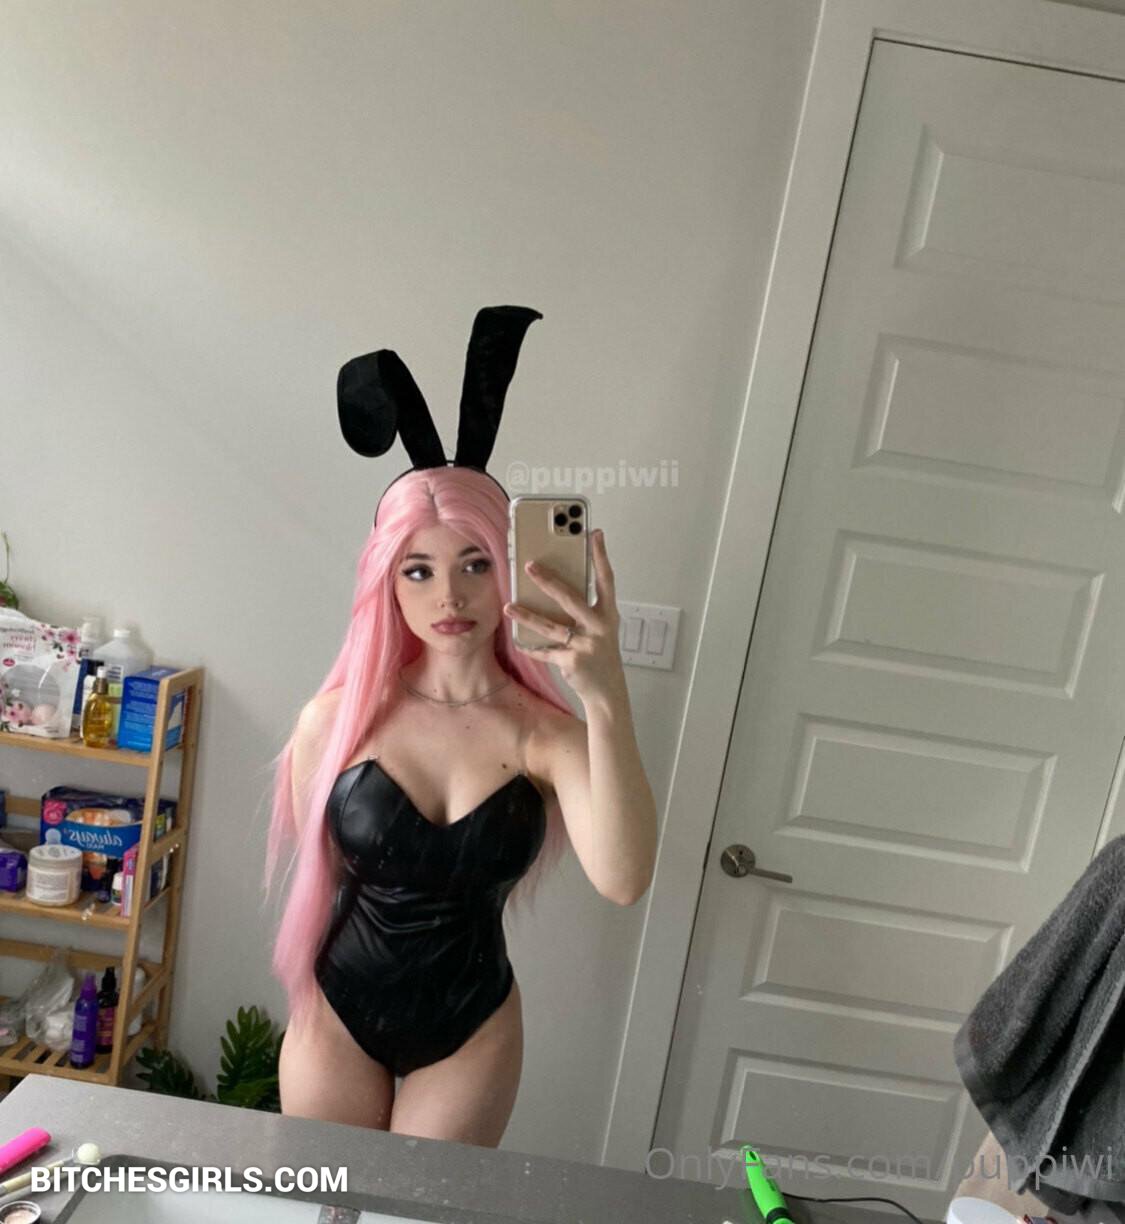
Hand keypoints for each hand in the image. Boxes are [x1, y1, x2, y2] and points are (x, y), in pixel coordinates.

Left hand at [504, 528, 625, 704]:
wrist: (608, 691)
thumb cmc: (600, 653)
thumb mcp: (599, 628)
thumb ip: (584, 609)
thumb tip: (553, 588)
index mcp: (609, 614)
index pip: (606, 579)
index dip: (601, 556)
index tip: (594, 533)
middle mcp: (600, 627)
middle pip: (571, 599)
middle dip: (549, 581)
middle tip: (529, 565)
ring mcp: (586, 645)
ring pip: (551, 626)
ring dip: (528, 616)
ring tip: (509, 606)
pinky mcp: (572, 662)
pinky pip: (546, 651)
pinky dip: (531, 647)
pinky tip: (517, 641)